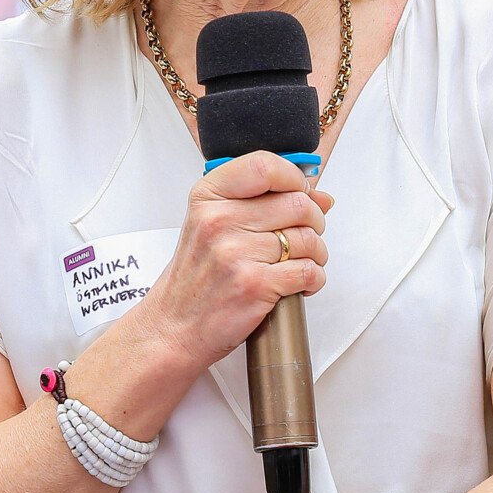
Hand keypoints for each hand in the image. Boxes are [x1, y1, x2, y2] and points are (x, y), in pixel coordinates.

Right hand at [137, 152, 332, 371]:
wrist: (174, 327)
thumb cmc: (196, 278)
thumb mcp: (213, 225)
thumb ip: (263, 202)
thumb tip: (319, 195)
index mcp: (208, 197)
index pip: (264, 165)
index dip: (294, 177)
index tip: (301, 191)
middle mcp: (219, 220)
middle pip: (297, 203)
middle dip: (314, 221)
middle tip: (305, 235)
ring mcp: (236, 253)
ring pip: (308, 239)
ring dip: (316, 253)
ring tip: (299, 262)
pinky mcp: (254, 284)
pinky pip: (308, 271)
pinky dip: (313, 279)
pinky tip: (298, 283)